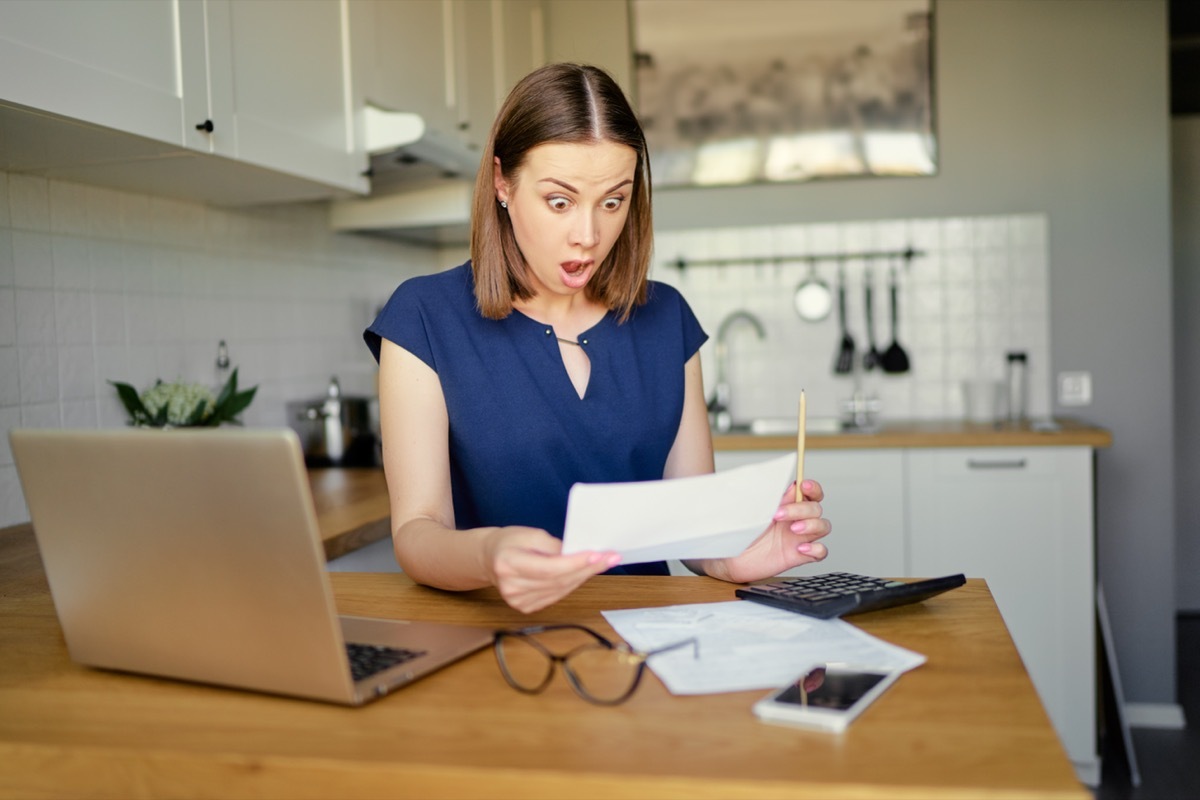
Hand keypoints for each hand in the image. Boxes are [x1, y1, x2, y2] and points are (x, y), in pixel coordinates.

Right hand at [484, 526, 619, 613]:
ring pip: (561, 590)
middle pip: (558, 580)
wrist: (490, 558)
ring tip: (602, 562)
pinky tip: (582, 573)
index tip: (598, 555)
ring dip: (583, 576)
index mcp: (508, 565)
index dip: (576, 563)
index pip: (549, 568)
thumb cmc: (509, 542)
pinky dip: (572, 583)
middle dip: (587, 568)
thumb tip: (578, 554)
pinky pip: (556, 595)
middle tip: (610, 557)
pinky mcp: (525, 607)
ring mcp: (518, 601)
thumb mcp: (530, 534)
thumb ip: (553, 546)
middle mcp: (512, 587)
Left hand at [697, 479, 830, 583]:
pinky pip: (821, 552)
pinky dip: (816, 549)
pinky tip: (801, 548)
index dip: (813, 488)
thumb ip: (772, 498)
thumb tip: (790, 485)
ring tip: (793, 529)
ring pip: (823, 526)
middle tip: (777, 515)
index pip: (810, 493)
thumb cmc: (740, 531)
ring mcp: (799, 537)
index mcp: (787, 504)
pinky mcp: (799, 556)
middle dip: (801, 509)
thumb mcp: (754, 510)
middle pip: (816, 508)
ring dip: (812, 525)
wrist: (729, 556)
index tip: (804, 486)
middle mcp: (796, 519)